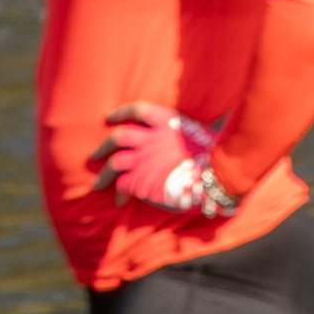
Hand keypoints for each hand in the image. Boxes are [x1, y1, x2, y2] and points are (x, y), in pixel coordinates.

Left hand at [95, 102, 236, 219]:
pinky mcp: (142, 180)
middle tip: (95, 155)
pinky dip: (120, 194)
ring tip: (98, 185)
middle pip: (119, 137)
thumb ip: (190, 131)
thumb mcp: (203, 132)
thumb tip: (207, 126)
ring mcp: (144, 159)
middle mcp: (150, 138)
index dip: (121, 113)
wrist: (216, 174)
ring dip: (104, 174)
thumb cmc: (217, 155)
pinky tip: (121, 202)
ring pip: (115, 163)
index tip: (110, 117)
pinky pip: (123, 186)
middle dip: (104, 146)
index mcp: (166, 122)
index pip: (137, 111)